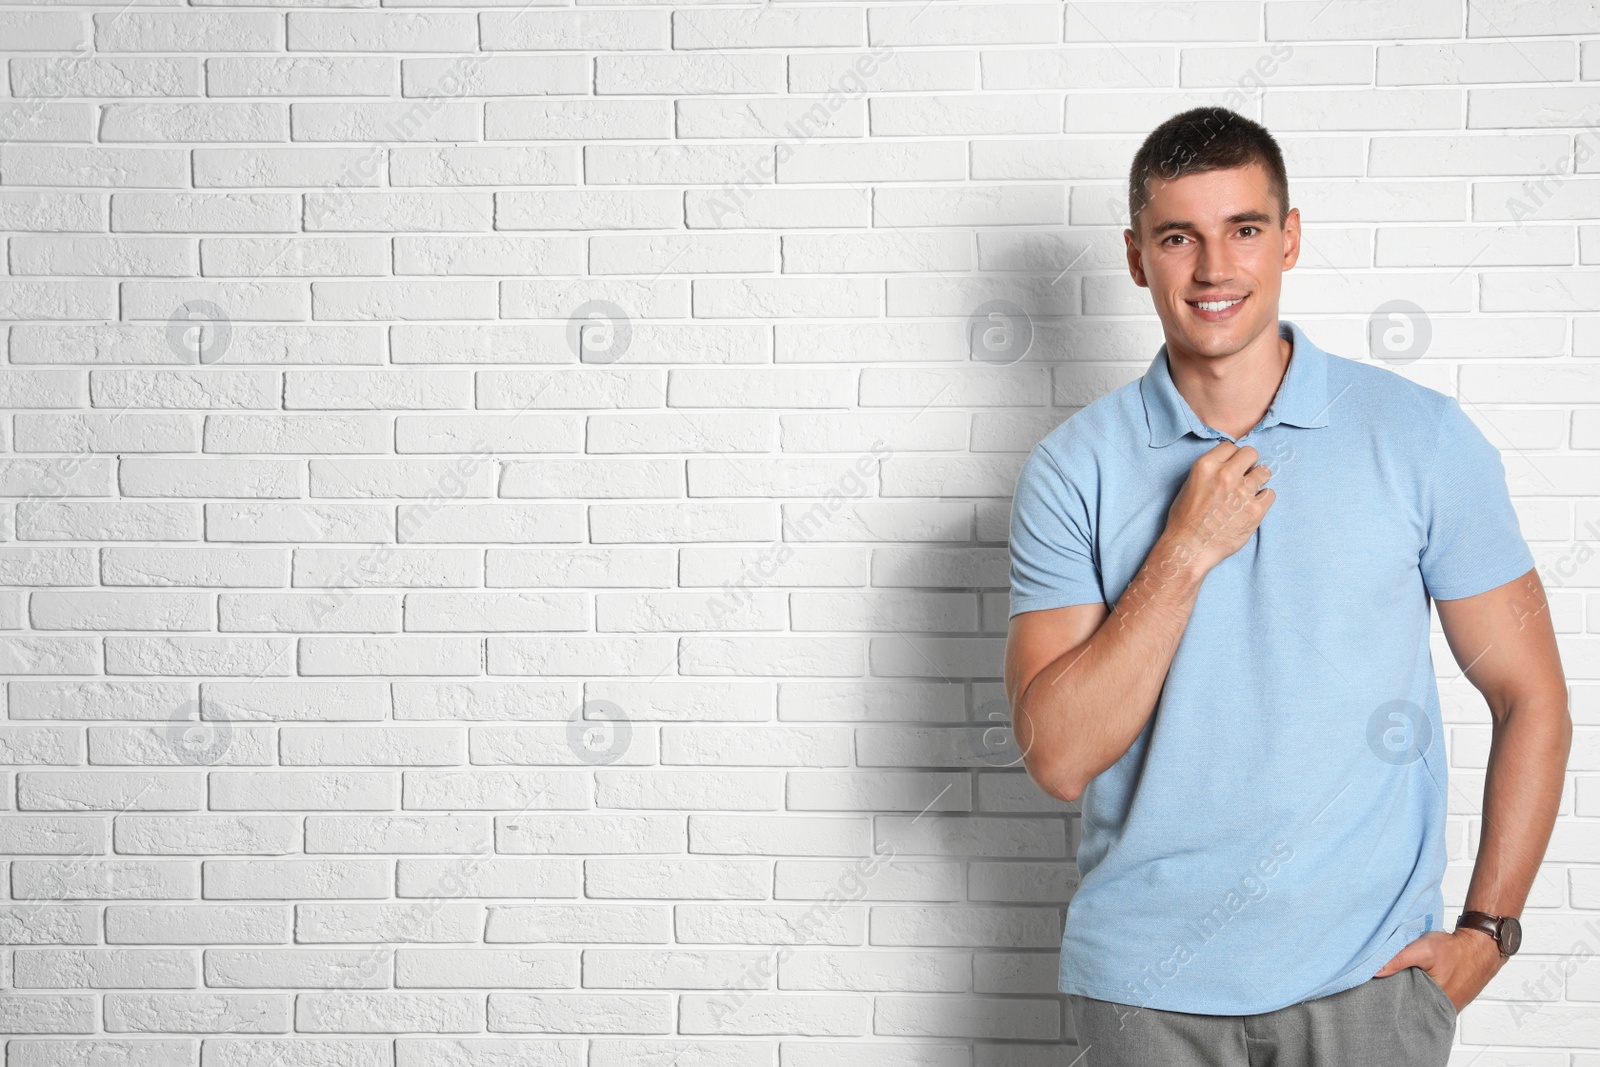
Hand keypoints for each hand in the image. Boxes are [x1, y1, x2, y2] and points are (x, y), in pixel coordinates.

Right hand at [1161, 442, 1274, 574]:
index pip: (1230, 446)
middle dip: (1248, 464)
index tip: (1232, 466)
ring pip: (1265, 471)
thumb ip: (1209, 472)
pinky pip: (1270, 494)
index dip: (1232, 456)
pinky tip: (1252, 507)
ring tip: (1249, 492)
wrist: (1190, 548)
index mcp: (1206, 466)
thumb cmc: (1185, 520)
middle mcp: (1226, 475)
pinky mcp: (1255, 510)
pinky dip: (1263, 500)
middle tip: (1244, 476)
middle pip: (1251, 453)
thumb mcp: (1188, 485)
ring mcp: (1243, 492)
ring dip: (1258, 480)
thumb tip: (1228, 465)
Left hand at [1374, 928, 1504, 1013]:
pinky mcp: (1449, 999)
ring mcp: (1447, 1006)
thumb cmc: (1454, 949)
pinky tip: (1414, 981)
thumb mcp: (1423, 950)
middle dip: (1398, 999)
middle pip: (1412, 1008)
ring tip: (1400, 982)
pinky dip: (1420, 992)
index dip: (1390, 1002)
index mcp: (1435, 1003)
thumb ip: (1399, 960)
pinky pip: (1430, 1000)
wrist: (1479, 946)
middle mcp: (1442, 1009)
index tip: (1377, 993)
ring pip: (1420, 1004)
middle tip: (1385, 986)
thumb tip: (1374, 971)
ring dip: (1409, 995)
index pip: (1405, 1010)